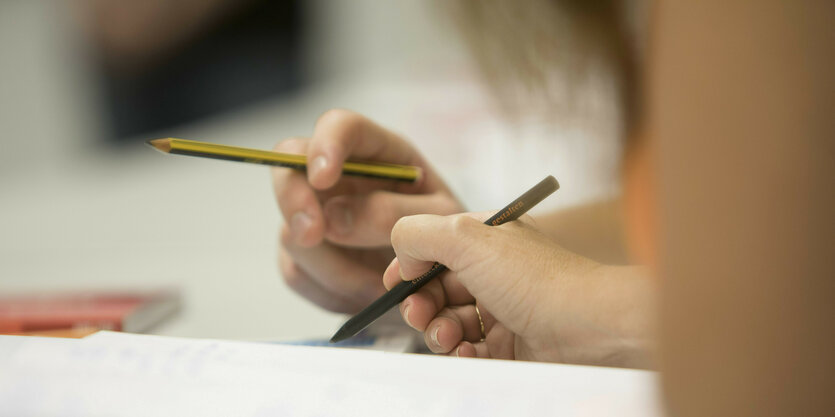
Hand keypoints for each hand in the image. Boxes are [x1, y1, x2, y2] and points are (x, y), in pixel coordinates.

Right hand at [272, 109, 462, 312]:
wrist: (450, 284)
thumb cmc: (452, 239)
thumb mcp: (441, 221)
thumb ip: (391, 213)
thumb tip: (332, 217)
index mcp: (380, 153)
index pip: (340, 126)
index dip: (324, 145)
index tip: (322, 178)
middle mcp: (342, 177)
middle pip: (288, 164)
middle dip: (294, 200)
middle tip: (312, 235)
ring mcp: (320, 214)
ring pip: (290, 229)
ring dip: (329, 265)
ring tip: (375, 287)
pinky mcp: (311, 254)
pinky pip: (296, 271)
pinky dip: (327, 289)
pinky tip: (362, 294)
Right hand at [383, 213, 654, 366]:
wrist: (590, 329)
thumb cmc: (536, 279)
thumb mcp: (468, 236)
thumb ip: (420, 233)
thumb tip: (402, 255)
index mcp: (486, 240)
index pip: (434, 249)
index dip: (410, 266)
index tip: (396, 283)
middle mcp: (493, 273)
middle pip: (436, 290)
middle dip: (420, 303)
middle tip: (418, 313)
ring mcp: (501, 311)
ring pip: (448, 323)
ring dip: (438, 331)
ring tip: (449, 337)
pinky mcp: (509, 348)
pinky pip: (468, 352)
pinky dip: (460, 354)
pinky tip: (467, 353)